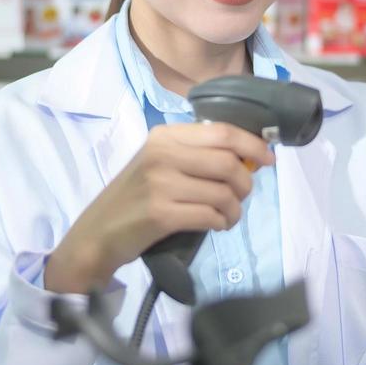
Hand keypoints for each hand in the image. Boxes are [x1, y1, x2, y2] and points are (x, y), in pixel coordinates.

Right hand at [44, 122, 274, 292]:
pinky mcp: (162, 214)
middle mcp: (162, 154)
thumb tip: (247, 156)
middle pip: (228, 162)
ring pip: (224, 193)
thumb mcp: (158, 162)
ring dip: (235, 209)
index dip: (253, 144)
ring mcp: (161, 184)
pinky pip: (211, 216)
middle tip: (241, 196)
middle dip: (246, 183)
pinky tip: (216, 226)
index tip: (268, 158)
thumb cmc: (134, 197)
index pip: (222, 131)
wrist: (97, 233)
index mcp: (164, 136)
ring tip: (227, 216)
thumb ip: (195, 154)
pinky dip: (222, 223)